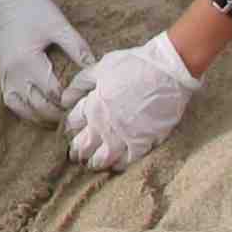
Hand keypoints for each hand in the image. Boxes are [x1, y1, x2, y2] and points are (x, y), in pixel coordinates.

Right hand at [0, 0, 96, 122]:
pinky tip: (36, 110)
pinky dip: (23, 109)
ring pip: (19, 107)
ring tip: (54, 120)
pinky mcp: (1, 71)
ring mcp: (4, 73)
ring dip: (37, 116)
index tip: (82, 105)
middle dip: (55, 114)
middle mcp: (13, 71)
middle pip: (35, 105)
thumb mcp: (60, 26)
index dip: (67, 102)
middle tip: (73, 117)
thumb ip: (77, 48)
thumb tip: (95, 67)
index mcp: (28, 60)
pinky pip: (9, 99)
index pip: (51, 92)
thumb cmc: (37, 9)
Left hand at [61, 31, 201, 169]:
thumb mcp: (102, 67)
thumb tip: (64, 98)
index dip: (71, 127)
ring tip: (93, 165)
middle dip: (78, 151)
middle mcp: (104, 125)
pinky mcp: (143, 143)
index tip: (71, 130)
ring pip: (102, 158)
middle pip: (84, 145)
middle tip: (76, 155)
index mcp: (92, 106)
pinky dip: (120, 165)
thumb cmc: (134, 65)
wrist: (167, 72)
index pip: (73, 122)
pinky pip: (127, 162)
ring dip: (95, 162)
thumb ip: (81, 82)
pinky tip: (117, 166)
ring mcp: (123, 137)